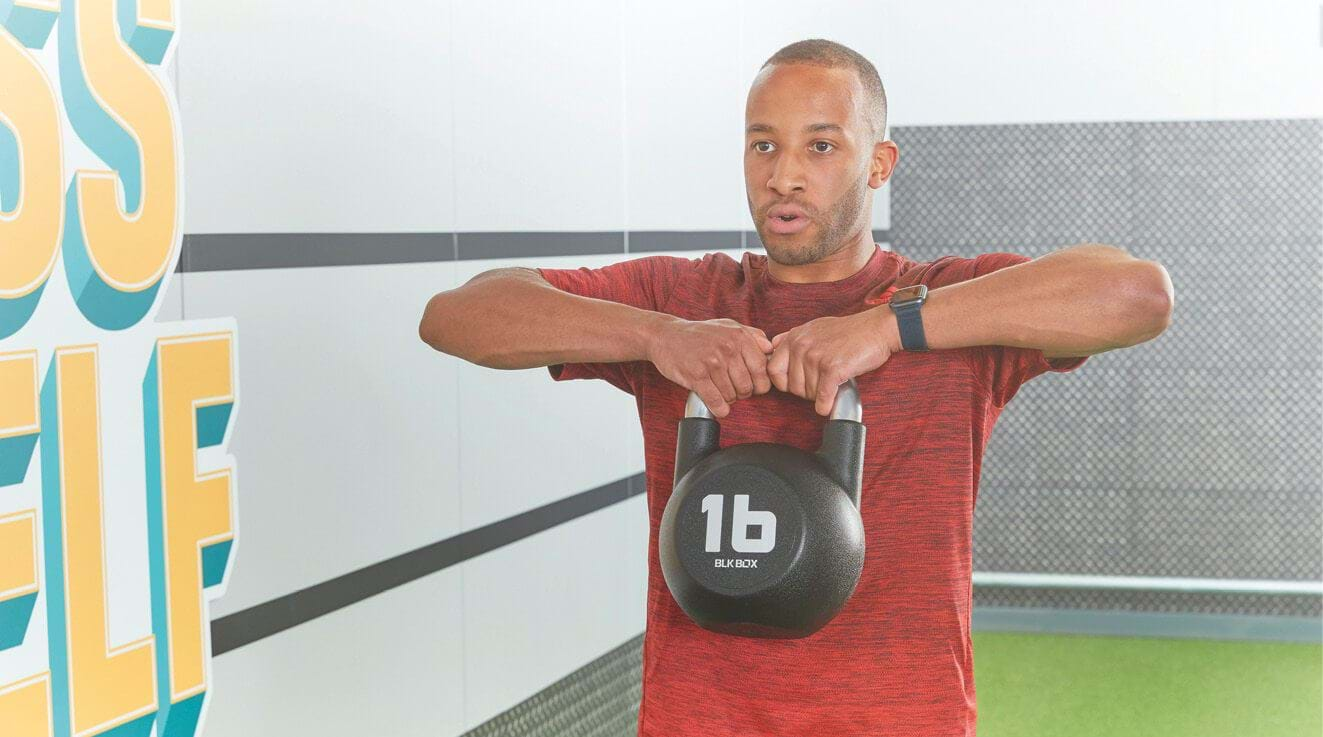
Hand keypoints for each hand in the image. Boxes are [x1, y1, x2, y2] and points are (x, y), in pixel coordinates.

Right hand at [646, 317, 773, 417]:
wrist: (665, 335)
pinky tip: (717, 405)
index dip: (760, 384)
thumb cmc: (699, 333)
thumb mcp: (728, 326)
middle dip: (742, 393)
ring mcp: (712, 363)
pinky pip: (716, 402)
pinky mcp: (696, 376)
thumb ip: (753, 336)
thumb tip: (771, 349)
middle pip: (748, 387)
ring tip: (720, 390)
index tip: (753, 386)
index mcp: (739, 337)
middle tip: (733, 389)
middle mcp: (728, 348)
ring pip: (732, 396)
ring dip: (728, 399)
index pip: (762, 370)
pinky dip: (720, 409)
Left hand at [768, 308, 897, 415]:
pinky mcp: (833, 369)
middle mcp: (801, 346)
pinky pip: (822, 398)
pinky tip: (831, 403)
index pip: (772, 370)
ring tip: (832, 384)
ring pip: (808, 394)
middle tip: (821, 385)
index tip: (798, 383)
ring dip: (820, 396)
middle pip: (791, 386)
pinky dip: (826, 406)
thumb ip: (791, 338)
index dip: (784, 382)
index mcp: (794, 337)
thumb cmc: (848, 331)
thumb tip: (771, 347)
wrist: (877, 328)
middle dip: (805, 392)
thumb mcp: (813, 328)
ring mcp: (816, 357)